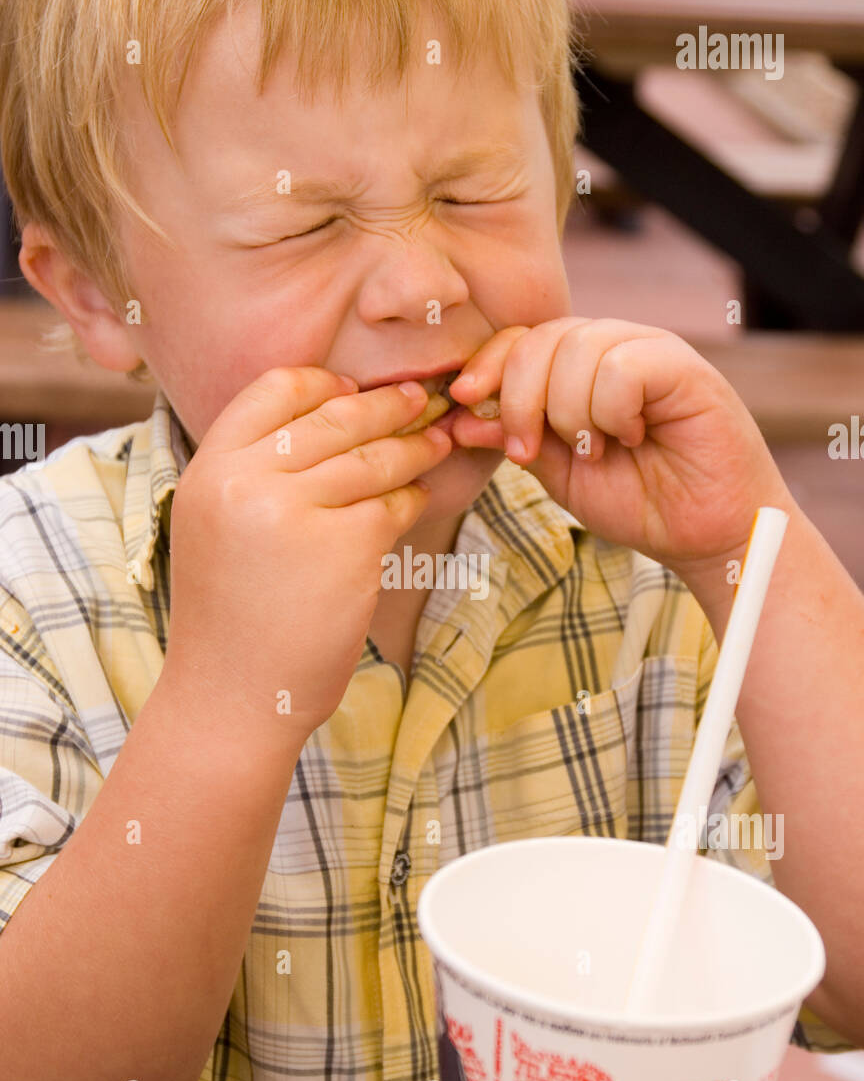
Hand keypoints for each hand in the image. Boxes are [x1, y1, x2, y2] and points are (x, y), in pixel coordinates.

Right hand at [162, 369, 451, 738]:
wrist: (232, 696)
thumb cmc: (231, 617)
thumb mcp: (215, 526)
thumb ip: (252, 473)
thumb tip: (327, 417)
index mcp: (209, 469)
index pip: (274, 390)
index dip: (322, 384)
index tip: (351, 390)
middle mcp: (246, 483)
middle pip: (333, 418)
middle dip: (385, 406)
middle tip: (418, 402)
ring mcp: (296, 514)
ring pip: (372, 459)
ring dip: (412, 447)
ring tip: (437, 442)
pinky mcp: (345, 550)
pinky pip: (391, 506)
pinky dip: (411, 499)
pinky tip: (418, 500)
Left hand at [447, 319, 794, 579]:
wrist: (703, 537)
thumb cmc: (639, 502)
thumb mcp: (559, 473)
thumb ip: (514, 439)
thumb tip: (459, 418)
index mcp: (579, 366)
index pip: (520, 339)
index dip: (487, 367)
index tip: (462, 405)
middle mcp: (614, 346)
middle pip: (540, 338)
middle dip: (518, 399)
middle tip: (530, 452)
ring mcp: (650, 350)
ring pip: (577, 346)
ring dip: (569, 413)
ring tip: (596, 451)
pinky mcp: (684, 367)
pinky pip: (621, 366)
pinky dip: (611, 411)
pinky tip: (631, 437)